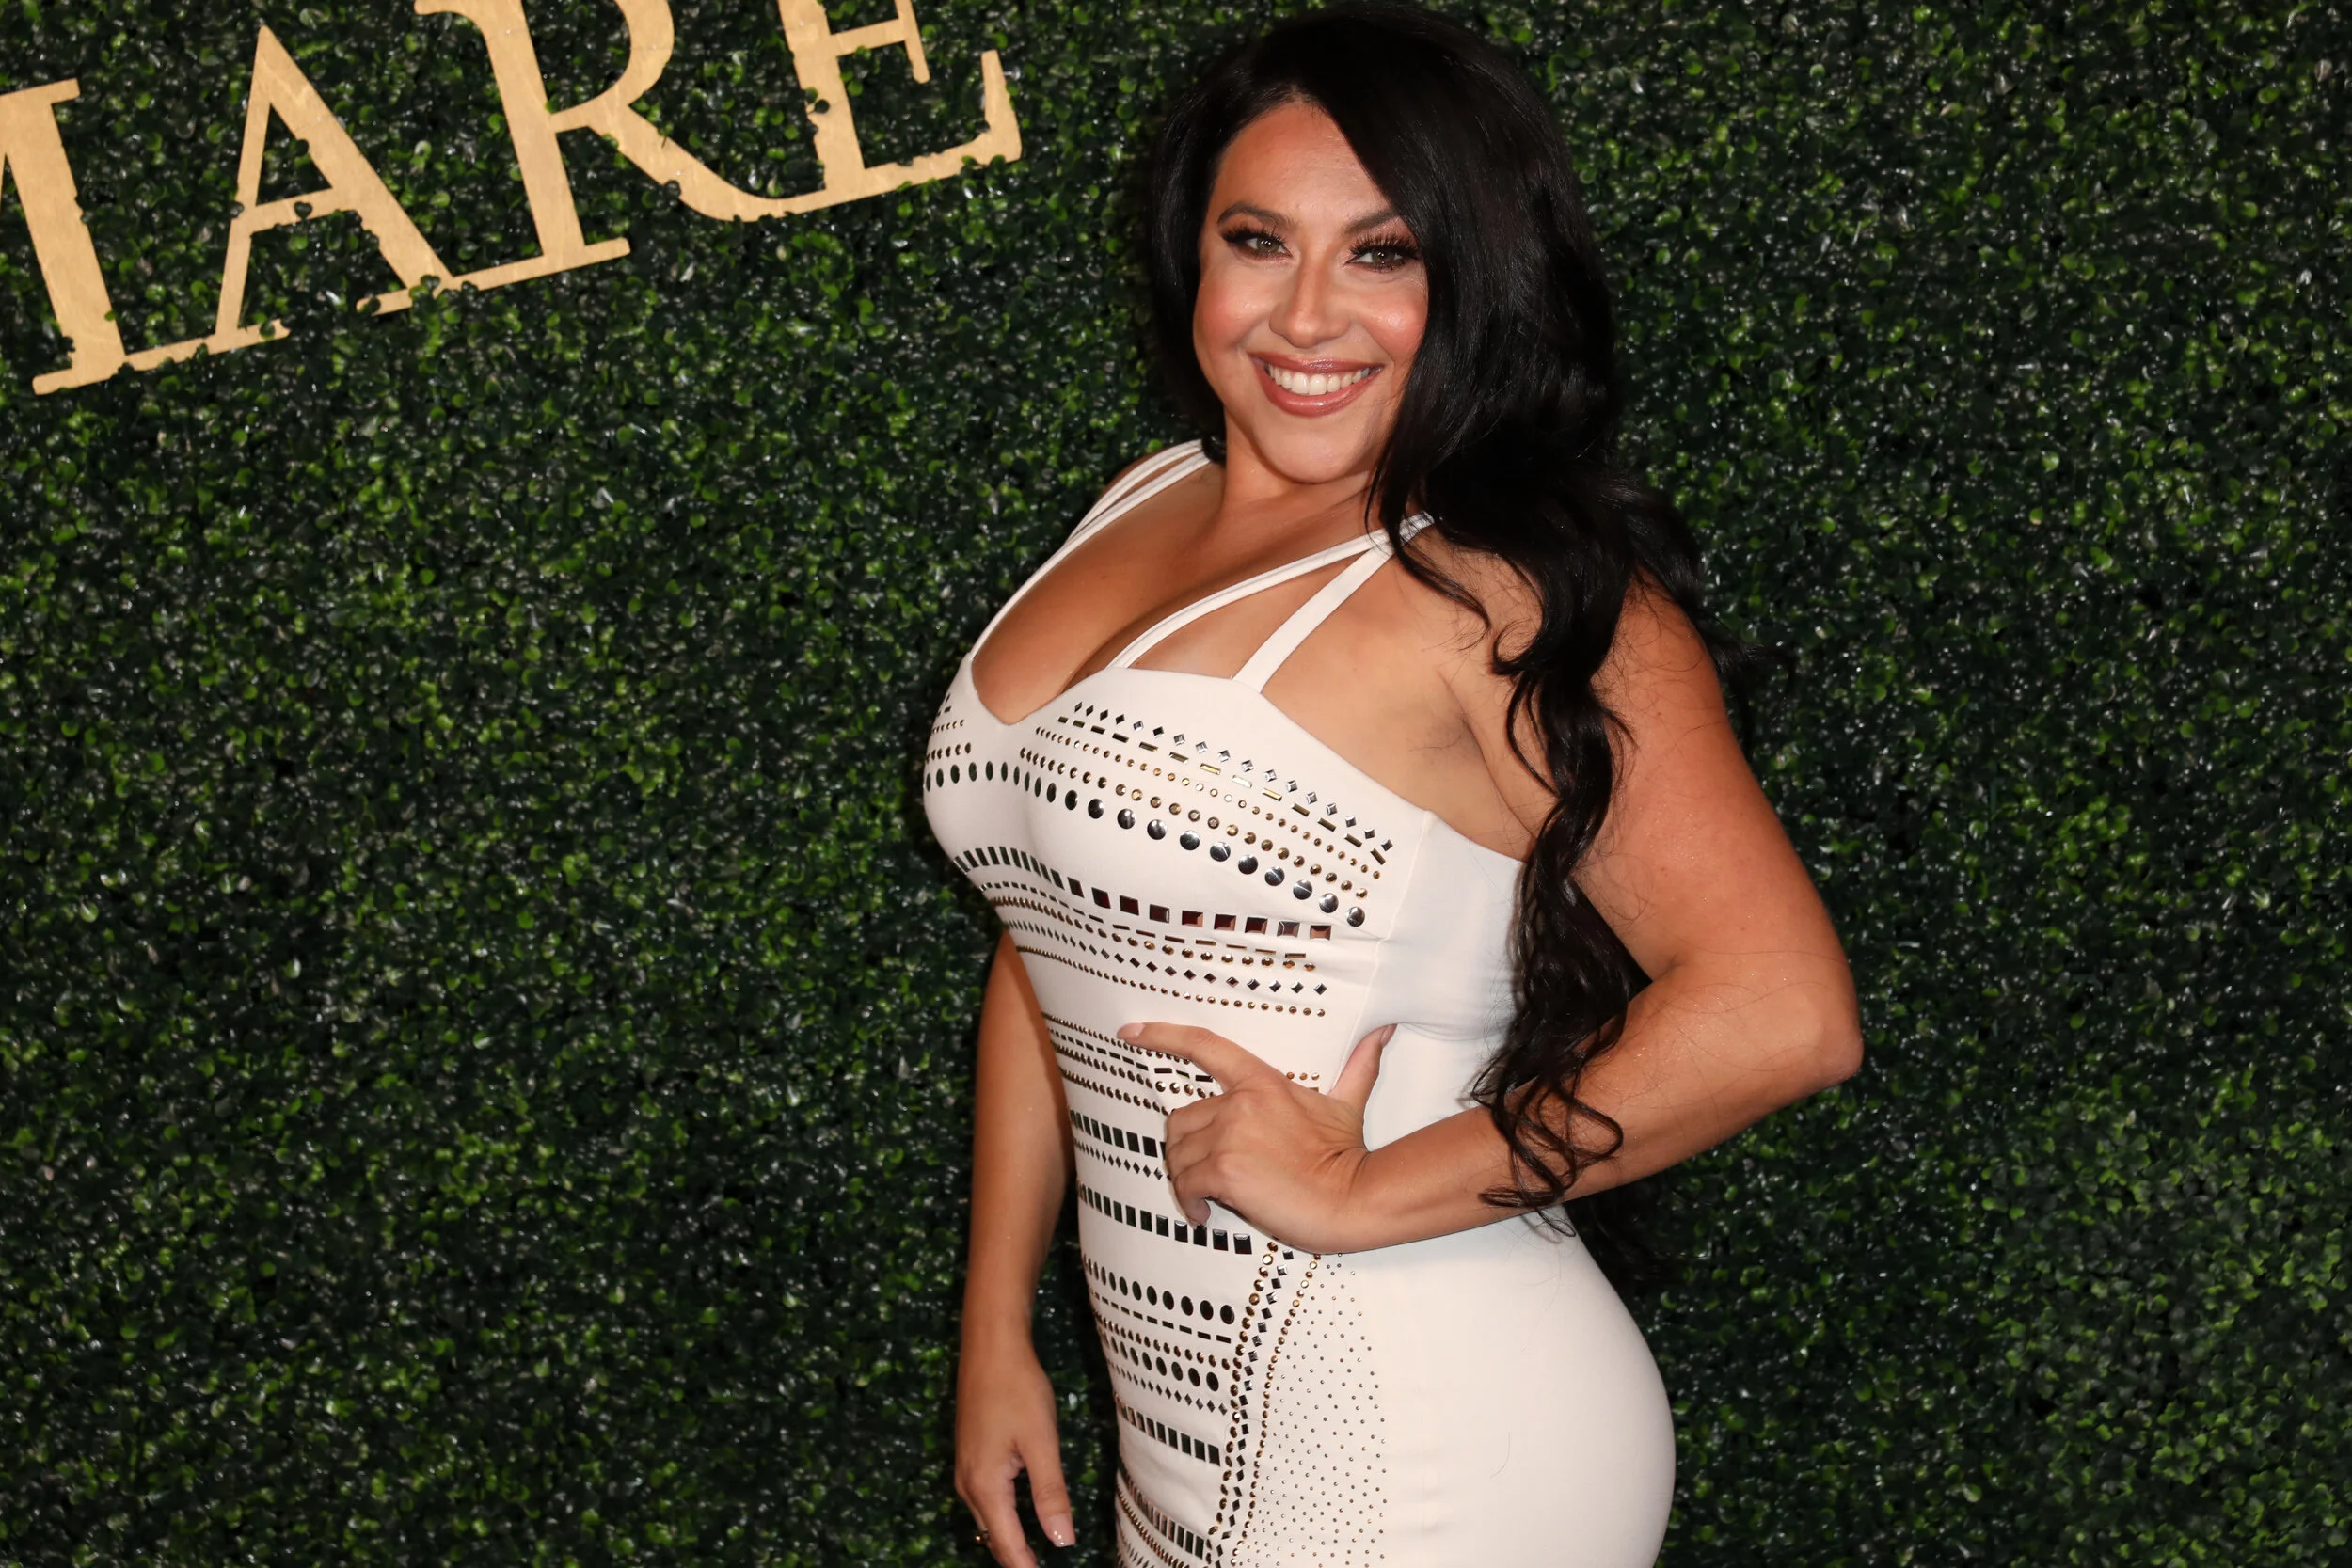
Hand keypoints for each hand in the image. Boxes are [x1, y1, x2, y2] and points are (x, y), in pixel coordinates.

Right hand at [954, 1332, 1074, 1564]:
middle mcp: (968, 1484)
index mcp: (985, 1486)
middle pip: (994, 1537)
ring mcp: (965, 1470)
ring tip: (1035, 1558)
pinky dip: (1003, 1518)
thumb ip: (1050, 1493)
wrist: (989, 1346)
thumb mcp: (1041, 1442)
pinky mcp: (970, 1456)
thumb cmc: (1017, 1389)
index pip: (1007, 1544)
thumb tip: (1061, 1541)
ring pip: (988, 1520)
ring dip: (1010, 1540)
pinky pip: (985, 1501)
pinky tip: (1021, 1519)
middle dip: (1017, 1560)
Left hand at [1116, 1021, 1393, 1254]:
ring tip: (1205, 1196)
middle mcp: (1239, 1103)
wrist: (1354, 1197)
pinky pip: (1184, 1184)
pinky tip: (1204, 1214)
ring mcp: (1229, 1135)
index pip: (1203, 1046)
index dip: (1162, 1035)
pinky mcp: (1224, 1170)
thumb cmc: (1347, 1156)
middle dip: (1185, 1148)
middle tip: (1203, 1171)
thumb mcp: (1347, 1103)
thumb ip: (1357, 1065)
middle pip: (1179, 1119)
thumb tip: (1382, 1033)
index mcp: (1262, 1082)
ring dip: (1185, 1178)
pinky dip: (1188, 1203)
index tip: (1131, 1032)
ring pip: (1177, 1154)